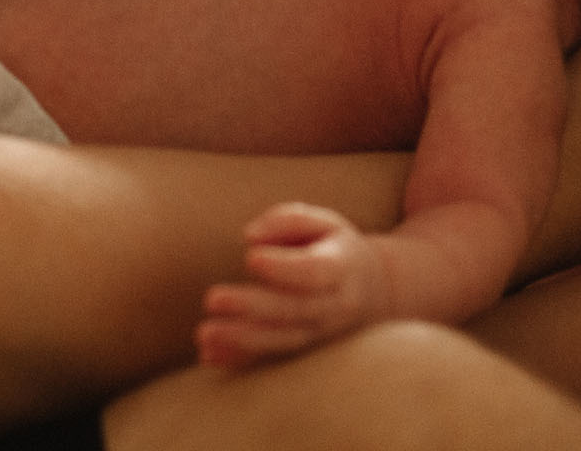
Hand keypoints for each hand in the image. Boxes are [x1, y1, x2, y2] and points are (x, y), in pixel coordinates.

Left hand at [195, 203, 390, 368]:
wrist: (376, 293)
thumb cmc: (336, 249)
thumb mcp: (324, 223)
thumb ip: (287, 221)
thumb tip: (250, 237)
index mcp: (343, 268)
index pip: (315, 271)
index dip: (284, 267)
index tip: (251, 258)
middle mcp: (335, 307)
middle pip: (294, 310)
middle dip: (252, 307)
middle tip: (213, 298)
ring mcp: (322, 335)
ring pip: (283, 342)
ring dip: (242, 340)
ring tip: (204, 333)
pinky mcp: (307, 353)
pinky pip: (273, 360)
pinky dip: (240, 360)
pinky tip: (208, 355)